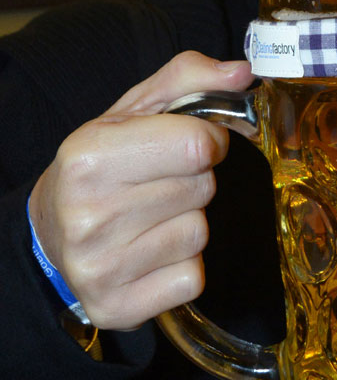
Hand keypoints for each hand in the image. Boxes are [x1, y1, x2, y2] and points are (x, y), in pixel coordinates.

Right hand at [28, 52, 252, 330]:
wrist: (51, 235)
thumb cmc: (101, 167)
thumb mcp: (132, 112)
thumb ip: (188, 79)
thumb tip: (242, 72)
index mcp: (89, 156)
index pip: (197, 145)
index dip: (206, 140)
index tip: (188, 145)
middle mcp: (89, 214)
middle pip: (202, 189)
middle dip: (194, 181)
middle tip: (159, 183)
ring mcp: (101, 267)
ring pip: (199, 234)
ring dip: (188, 222)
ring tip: (152, 217)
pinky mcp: (117, 307)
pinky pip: (192, 278)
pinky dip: (183, 266)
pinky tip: (152, 254)